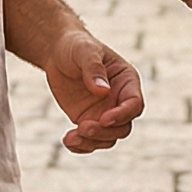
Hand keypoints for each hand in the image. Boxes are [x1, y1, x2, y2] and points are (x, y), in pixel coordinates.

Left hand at [44, 28, 144, 152]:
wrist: (57, 52)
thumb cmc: (75, 46)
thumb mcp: (84, 51)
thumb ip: (93, 68)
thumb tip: (102, 91)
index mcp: (126, 81)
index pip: (134, 104)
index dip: (122, 115)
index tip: (103, 118)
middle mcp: (119, 100)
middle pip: (123, 127)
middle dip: (104, 132)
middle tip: (82, 127)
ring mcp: (105, 112)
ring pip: (108, 138)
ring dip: (91, 142)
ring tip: (70, 137)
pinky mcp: (89, 120)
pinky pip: (91, 141)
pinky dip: (82, 146)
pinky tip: (68, 142)